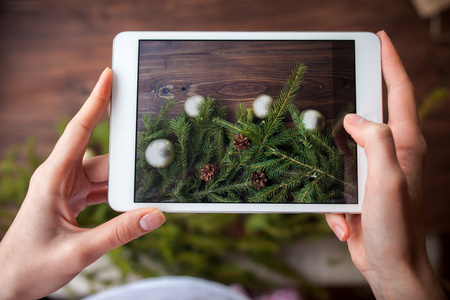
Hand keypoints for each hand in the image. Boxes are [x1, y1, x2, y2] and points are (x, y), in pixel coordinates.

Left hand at [0, 68, 165, 299]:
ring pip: (105, 175)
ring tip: (152, 184)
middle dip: (129, 158)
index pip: (79, 131)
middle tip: (156, 154)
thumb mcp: (78, 252)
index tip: (109, 75)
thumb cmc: (30, 267)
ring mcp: (67, 189)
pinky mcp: (73, 200)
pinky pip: (102, 189)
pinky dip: (119, 193)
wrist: (6, 283)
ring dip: (126, 181)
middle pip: (103, 158)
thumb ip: (119, 233)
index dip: (95, 101)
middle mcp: (60, 178)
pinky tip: (136, 200)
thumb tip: (155, 215)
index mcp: (52, 179)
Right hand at [326, 31, 444, 298]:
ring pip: (347, 147)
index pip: (398, 92)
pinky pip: (338, 180)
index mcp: (403, 143)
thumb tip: (353, 119)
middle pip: (371, 113)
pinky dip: (336, 201)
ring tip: (332, 178)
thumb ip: (374, 141)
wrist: (389, 266)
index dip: (389, 62)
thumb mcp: (387, 179)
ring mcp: (374, 171)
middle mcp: (391, 152)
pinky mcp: (360, 189)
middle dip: (353, 103)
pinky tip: (345, 222)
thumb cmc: (395, 226)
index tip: (379, 38)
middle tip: (334, 94)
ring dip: (334, 160)